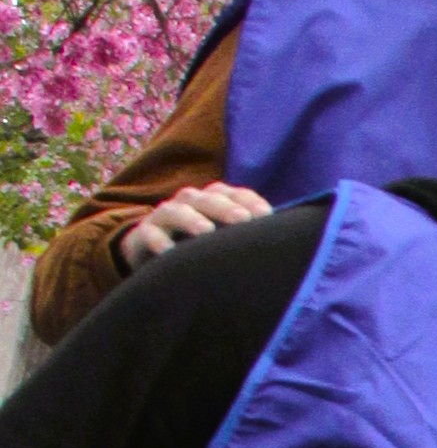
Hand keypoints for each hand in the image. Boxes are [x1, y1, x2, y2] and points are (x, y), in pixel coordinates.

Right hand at [118, 180, 270, 264]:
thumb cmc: (197, 245)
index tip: (267, 216)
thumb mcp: (221, 239)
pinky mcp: (143, 234)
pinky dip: (158, 242)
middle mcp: (189, 202)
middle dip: (225, 207)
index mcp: (211, 200)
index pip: (232, 194)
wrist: (152, 252)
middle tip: (242, 220)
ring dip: (191, 218)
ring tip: (206, 231)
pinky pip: (150, 234)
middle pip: (206, 198)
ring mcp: (164, 216)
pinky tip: (169, 253)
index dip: (249, 201)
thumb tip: (283, 243)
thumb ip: (245, 236)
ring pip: (176, 210)